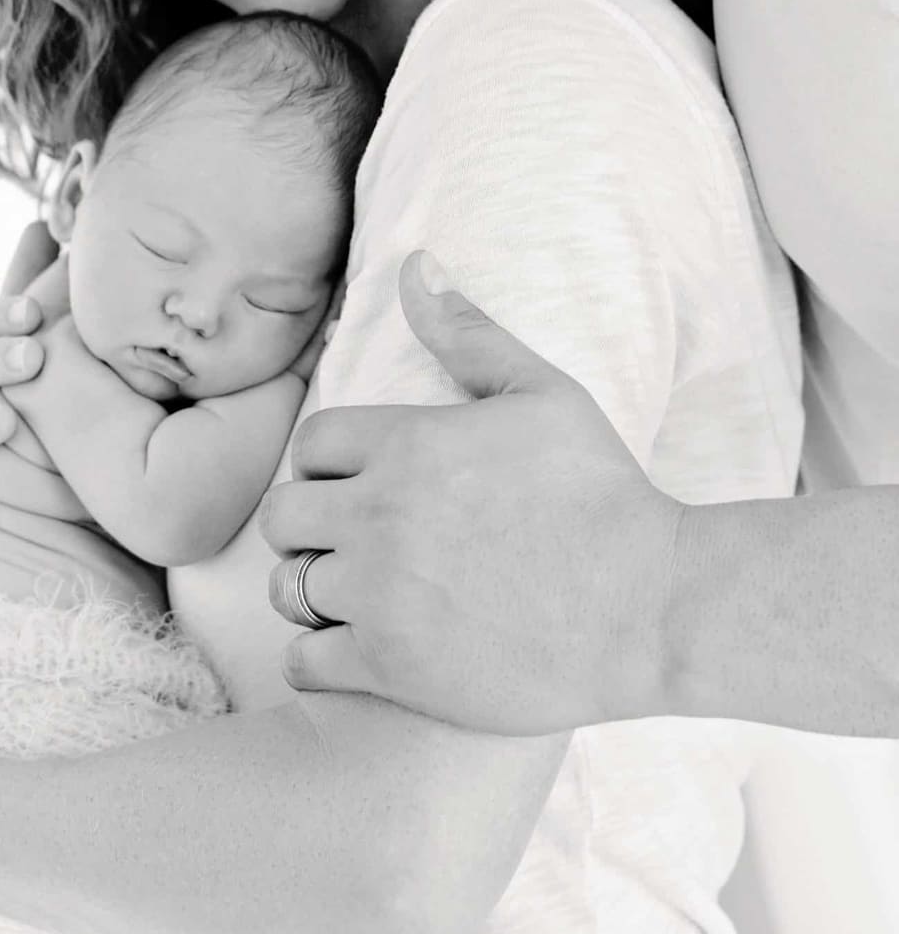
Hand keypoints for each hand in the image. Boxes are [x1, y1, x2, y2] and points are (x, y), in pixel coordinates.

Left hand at [260, 251, 681, 732]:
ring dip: (312, 592)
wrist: (651, 608)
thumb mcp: (543, 393)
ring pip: (288, 589)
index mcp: (405, 444)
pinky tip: (355, 652)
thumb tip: (415, 264)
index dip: (328, 467)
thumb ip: (469, 331)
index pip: (310, 446)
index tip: (360, 488)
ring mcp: (380, 596)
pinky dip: (318, 660)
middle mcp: (377, 516)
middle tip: (351, 543)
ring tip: (355, 598)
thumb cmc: (603, 494)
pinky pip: (304, 663)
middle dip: (309, 527)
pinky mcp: (391, 669)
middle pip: (283, 517)